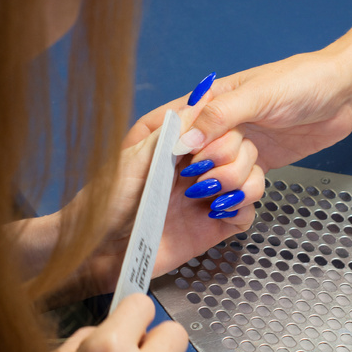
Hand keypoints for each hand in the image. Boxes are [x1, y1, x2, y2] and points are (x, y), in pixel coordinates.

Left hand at [52, 114, 263, 297]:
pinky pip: (245, 213)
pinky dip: (241, 209)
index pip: (218, 126)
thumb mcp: (134, 159)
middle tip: (199, 174)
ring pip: (251, 178)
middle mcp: (197, 169)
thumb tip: (200, 100)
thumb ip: (169, 131)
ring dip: (240, 181)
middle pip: (243, 148)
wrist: (100, 251)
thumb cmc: (106, 203)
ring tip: (209, 193)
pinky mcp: (212, 227)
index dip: (219, 131)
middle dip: (230, 156)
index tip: (199, 146)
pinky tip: (218, 210)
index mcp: (177, 147)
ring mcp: (207, 197)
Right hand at [128, 50, 351, 172]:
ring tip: (253, 167)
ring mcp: (238, 145)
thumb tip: (182, 141)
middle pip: (193, 160)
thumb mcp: (258, 95)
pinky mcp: (257, 162)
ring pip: (216, 176)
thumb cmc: (304, 80)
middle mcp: (219, 124)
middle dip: (210, 168)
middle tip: (235, 158)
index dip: (164, 150)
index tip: (172, 166)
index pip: (170, 126)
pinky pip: (239, 185)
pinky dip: (244, 191)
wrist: (346, 93)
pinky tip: (255, 186)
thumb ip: (219, 117)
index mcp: (210, 100)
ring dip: (232, 180)